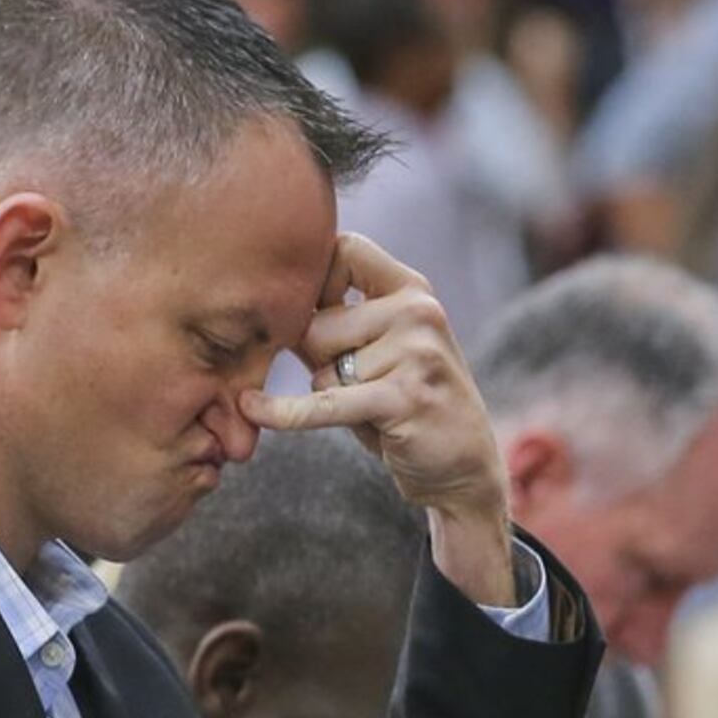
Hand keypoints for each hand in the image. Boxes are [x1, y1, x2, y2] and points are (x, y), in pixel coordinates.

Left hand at [241, 232, 520, 607]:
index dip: (314, 278)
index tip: (305, 309)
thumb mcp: (378, 353)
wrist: (464, 468)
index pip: (346, 249)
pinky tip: (253, 409)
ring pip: (323, 369)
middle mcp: (419, 313)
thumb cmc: (407, 406)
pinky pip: (325, 402)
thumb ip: (333, 324)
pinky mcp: (403, 398)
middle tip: (359, 386)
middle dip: (320, 361)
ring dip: (334, 397)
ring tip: (375, 411)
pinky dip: (285, 412)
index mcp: (413, 291)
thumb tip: (268, 306)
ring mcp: (415, 354)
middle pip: (319, 323)